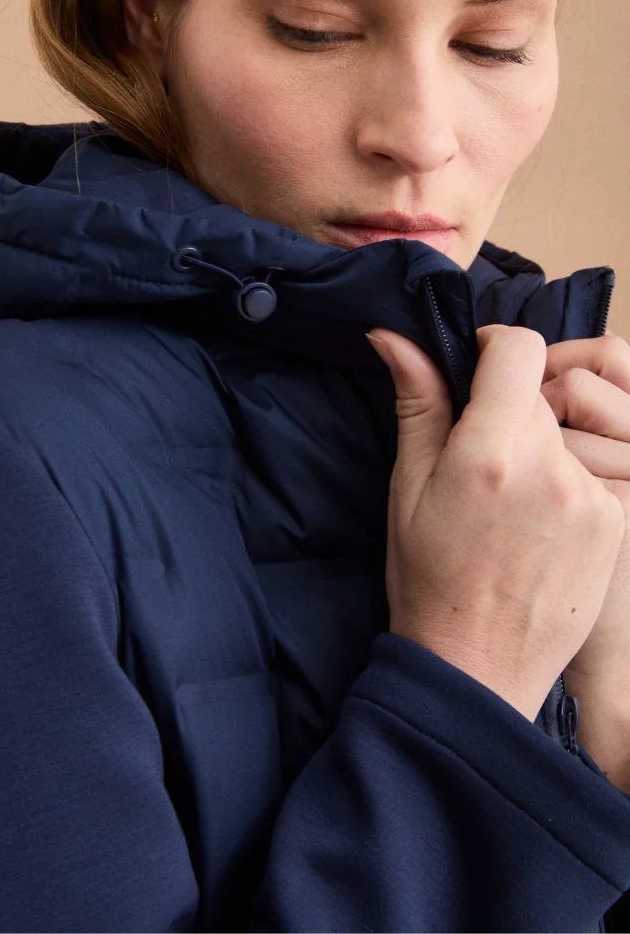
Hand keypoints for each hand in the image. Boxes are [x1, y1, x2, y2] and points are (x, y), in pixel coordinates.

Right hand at [366, 324, 624, 721]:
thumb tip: (394, 336)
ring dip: (539, 445)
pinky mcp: (615, 521)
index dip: (493, 347)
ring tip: (508, 500)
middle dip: (508, 406)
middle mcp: (552, 466)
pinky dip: (563, 481)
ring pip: (567, 431)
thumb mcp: (408, 486)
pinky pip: (589, 470)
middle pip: (541, 391)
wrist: (478, 666)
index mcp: (492, 451)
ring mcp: (592, 496)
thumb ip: (417, 402)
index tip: (476, 370)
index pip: (520, 347)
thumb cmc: (428, 577)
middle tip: (477, 454)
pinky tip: (534, 524)